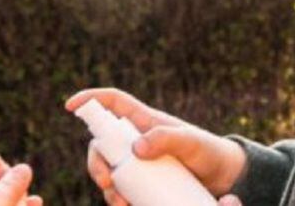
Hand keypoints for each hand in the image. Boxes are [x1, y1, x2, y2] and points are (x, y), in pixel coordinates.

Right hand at [66, 88, 245, 205]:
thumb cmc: (208, 152)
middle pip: (102, 144)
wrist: (224, 180)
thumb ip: (166, 138)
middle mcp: (136, 140)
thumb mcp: (190, 142)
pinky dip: (118, 200)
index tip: (69, 106)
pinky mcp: (143, 184)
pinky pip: (121, 191)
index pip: (112, 102)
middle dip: (95, 162)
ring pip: (108, 170)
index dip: (90, 99)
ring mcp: (138, 163)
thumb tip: (135, 149)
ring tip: (121, 203)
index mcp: (143, 121)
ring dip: (106, 187)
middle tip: (106, 182)